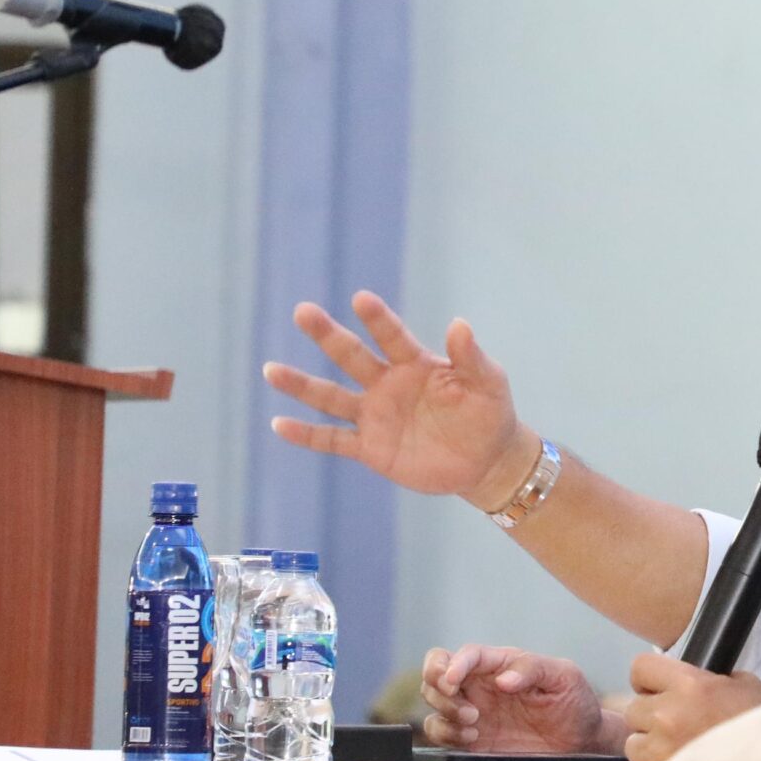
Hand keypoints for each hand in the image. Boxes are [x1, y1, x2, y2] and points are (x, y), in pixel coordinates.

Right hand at [264, 291, 539, 508]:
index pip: (391, 337)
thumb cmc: (489, 413)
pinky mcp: (370, 448)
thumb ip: (471, 357)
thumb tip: (460, 323)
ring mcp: (375, 416)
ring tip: (271, 369)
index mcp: (415, 364)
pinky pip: (332, 440)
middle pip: (352, 357)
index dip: (377, 319)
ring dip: (301, 384)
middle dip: (327, 335)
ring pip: (331, 397)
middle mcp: (388, 385)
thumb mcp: (488, 383)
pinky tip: (278, 424)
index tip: (360, 299)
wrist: (486, 461)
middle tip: (302, 311)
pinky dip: (306, 434)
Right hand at [419, 644, 624, 752]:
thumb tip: (503, 679)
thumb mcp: (564, 677)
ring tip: (474, 724)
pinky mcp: (470, 738)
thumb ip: (534, 669)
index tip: (452, 680)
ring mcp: (473, 710)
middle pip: (436, 673)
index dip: (452, 663)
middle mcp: (480, 684)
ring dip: (445, 712)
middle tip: (469, 709)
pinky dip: (445, 734)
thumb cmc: (573, 701)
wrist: (580, 741)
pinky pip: (439, 731)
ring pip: (433, 701)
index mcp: (500, 664)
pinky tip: (472, 738)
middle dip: (440, 689)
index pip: (465, 654)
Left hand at [620, 654, 760, 760]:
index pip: (640, 668)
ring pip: (634, 744)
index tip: (659, 690)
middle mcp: (666, 715)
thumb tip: (699, 678)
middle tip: (676, 726)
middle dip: (650, 717)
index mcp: (687, 685)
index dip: (649, 679)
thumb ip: (715, 678)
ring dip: (651, 748)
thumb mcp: (746, 686)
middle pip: (634, 710)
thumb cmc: (757, 731)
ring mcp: (658, 751)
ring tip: (679, 753)